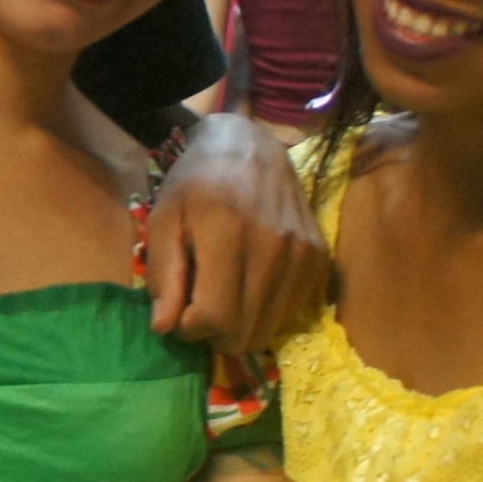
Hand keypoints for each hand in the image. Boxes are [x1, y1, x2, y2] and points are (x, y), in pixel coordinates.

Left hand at [147, 115, 328, 347]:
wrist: (249, 147)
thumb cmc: (196, 183)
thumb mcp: (163, 219)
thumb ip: (162, 274)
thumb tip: (164, 326)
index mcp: (227, 232)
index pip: (214, 317)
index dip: (188, 327)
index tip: (178, 312)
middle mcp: (273, 246)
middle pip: (244, 333)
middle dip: (214, 332)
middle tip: (200, 306)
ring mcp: (303, 254)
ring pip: (270, 330)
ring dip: (241, 326)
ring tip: (225, 295)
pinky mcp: (320, 258)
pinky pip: (292, 315)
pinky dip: (266, 312)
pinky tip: (251, 285)